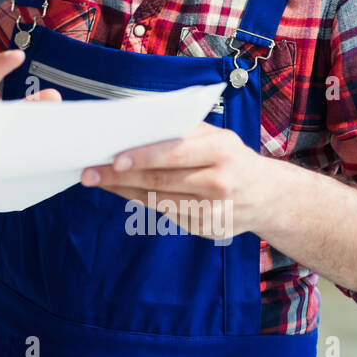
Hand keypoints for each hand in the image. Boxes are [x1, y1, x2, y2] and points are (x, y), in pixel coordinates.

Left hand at [79, 122, 275, 239]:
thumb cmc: (231, 156)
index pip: (174, 153)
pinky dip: (142, 202)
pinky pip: (166, 214)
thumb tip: (134, 127)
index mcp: (221, 151)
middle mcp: (219, 182)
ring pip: (158, 201)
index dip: (141, 157)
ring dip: (124, 191)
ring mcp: (213, 211)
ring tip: (99, 181)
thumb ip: (181, 131)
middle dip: (119, 177)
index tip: (113, 159)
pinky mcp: (205, 229)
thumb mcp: (216, 136)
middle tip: (89, 173)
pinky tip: (124, 192)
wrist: (267, 196)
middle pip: (160, 181)